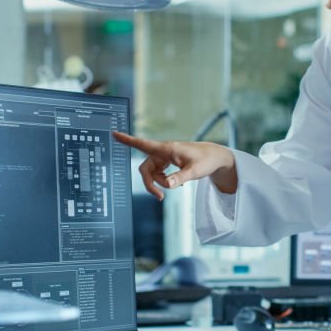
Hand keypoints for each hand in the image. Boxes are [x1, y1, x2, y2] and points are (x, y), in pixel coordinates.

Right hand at [112, 131, 237, 199]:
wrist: (215, 157)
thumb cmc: (206, 160)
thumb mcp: (195, 171)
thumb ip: (180, 178)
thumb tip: (167, 185)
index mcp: (167, 149)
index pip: (143, 144)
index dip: (128, 140)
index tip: (114, 133)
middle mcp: (163, 151)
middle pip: (145, 168)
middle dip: (150, 183)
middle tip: (160, 197)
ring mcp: (165, 157)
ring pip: (152, 172)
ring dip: (159, 182)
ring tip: (176, 187)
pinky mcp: (168, 162)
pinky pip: (158, 173)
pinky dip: (164, 180)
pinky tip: (176, 183)